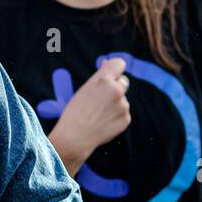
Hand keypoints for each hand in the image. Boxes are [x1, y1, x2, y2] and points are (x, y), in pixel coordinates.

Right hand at [50, 57, 131, 172]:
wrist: (75, 137)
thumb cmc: (75, 112)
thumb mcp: (84, 89)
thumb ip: (100, 78)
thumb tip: (107, 64)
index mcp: (103, 80)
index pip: (119, 63)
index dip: (115, 68)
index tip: (111, 73)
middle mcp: (116, 90)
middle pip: (124, 81)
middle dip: (116, 86)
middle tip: (102, 98)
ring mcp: (123, 105)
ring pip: (122, 100)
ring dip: (114, 104)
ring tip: (97, 115)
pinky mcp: (126, 119)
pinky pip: (123, 113)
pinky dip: (115, 117)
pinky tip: (102, 123)